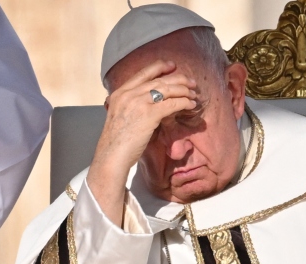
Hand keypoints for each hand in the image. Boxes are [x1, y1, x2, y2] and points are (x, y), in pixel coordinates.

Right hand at [86, 60, 196, 225]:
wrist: (112, 155)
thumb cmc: (117, 142)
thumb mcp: (120, 116)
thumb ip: (131, 106)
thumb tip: (151, 104)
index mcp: (120, 92)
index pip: (143, 73)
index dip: (159, 67)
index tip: (172, 66)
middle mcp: (128, 94)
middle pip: (159, 80)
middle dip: (178, 80)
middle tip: (191, 83)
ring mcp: (138, 102)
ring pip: (167, 89)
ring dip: (183, 91)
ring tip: (193, 95)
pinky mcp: (148, 114)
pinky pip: (171, 104)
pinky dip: (184, 102)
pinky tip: (190, 105)